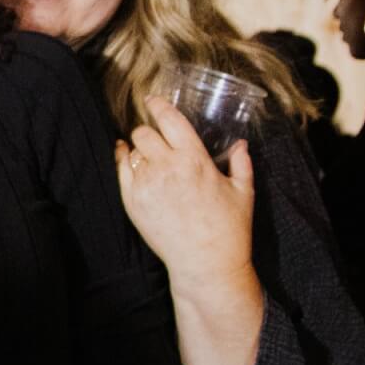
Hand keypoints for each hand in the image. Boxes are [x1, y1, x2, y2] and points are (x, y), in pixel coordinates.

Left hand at [115, 96, 254, 281]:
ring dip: (139, 148)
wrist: (205, 264)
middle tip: (155, 135)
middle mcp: (167, 168)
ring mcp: (146, 185)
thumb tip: (241, 144)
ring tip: (147, 152)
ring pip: (131, 151)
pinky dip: (122, 160)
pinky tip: (125, 156)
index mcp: (195, 160)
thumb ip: (242, 163)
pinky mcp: (132, 202)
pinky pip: (120, 171)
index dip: (158, 105)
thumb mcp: (243, 192)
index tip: (153, 100)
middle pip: (144, 133)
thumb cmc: (229, 229)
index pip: (169, 120)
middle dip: (149, 131)